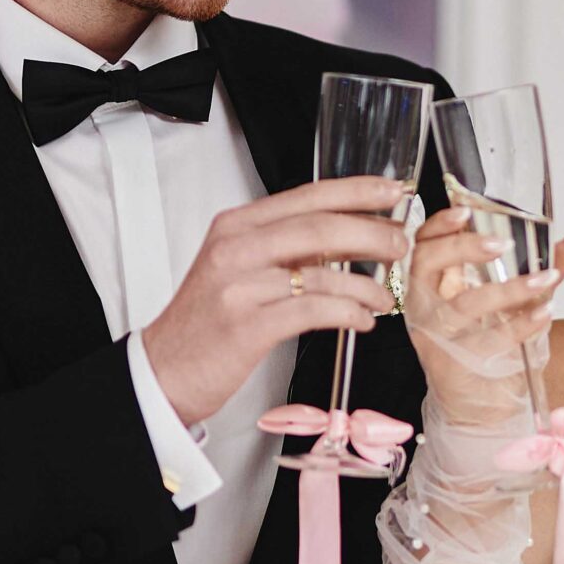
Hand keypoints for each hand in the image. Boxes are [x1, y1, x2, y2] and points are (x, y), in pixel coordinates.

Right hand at [141, 177, 410, 426]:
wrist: (163, 371)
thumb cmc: (205, 323)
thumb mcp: (237, 267)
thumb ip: (283, 248)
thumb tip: (348, 237)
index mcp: (236, 226)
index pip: (306, 197)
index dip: (355, 191)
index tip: (391, 192)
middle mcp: (236, 248)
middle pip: (320, 227)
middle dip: (371, 235)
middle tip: (400, 245)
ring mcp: (240, 286)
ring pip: (322, 273)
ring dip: (365, 286)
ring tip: (384, 297)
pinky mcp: (248, 325)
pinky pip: (314, 312)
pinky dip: (348, 314)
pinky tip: (362, 320)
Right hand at [400, 208, 563, 425]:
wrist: (478, 409)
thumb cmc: (488, 349)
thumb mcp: (509, 304)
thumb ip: (537, 272)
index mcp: (432, 285)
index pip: (423, 243)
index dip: (439, 225)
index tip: (466, 211)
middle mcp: (425, 307)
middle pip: (428, 263)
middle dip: (463, 247)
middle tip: (502, 244)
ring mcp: (436, 336)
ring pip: (465, 304)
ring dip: (510, 289)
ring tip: (546, 279)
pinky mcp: (452, 364)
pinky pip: (489, 340)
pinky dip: (521, 325)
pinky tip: (546, 313)